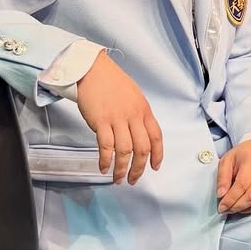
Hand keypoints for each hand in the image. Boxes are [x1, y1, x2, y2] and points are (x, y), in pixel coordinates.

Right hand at [76, 52, 162, 184]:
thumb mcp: (134, 97)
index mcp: (144, 111)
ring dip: (121, 169)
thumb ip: (138, 116)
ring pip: (124, 151)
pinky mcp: (101, 121)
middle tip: (133, 179)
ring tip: (118, 179)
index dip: (157, 155)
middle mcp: (133, 116)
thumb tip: (139, 135)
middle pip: (142, 148)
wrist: (93, 70)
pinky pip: (106, 146)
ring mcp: (117, 119)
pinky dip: (106, 160)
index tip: (154, 167)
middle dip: (139, 168)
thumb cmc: (113, 83)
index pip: (156, 137)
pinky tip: (104, 167)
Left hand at [216, 139, 250, 214]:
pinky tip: (248, 206)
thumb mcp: (226, 161)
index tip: (221, 207)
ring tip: (235, 207)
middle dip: (236, 207)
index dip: (231, 199)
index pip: (242, 185)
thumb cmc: (242, 156)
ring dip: (245, 209)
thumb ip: (222, 177)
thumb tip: (221, 195)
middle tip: (226, 209)